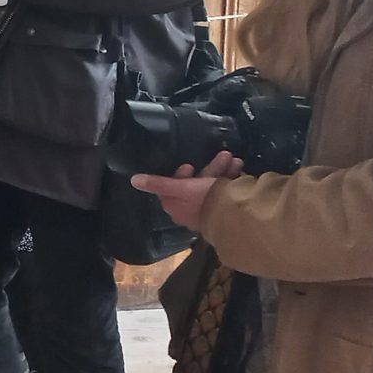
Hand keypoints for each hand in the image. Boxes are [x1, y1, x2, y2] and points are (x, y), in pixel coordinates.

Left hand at [130, 151, 245, 227]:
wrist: (235, 216)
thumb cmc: (204, 200)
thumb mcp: (181, 188)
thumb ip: (158, 183)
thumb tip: (133, 181)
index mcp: (177, 207)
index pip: (171, 189)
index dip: (180, 174)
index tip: (188, 165)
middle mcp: (190, 211)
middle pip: (195, 184)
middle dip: (209, 168)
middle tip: (224, 155)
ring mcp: (209, 211)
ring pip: (212, 185)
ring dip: (223, 170)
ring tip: (235, 160)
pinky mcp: (224, 210)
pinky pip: (226, 190)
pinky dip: (231, 178)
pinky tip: (239, 169)